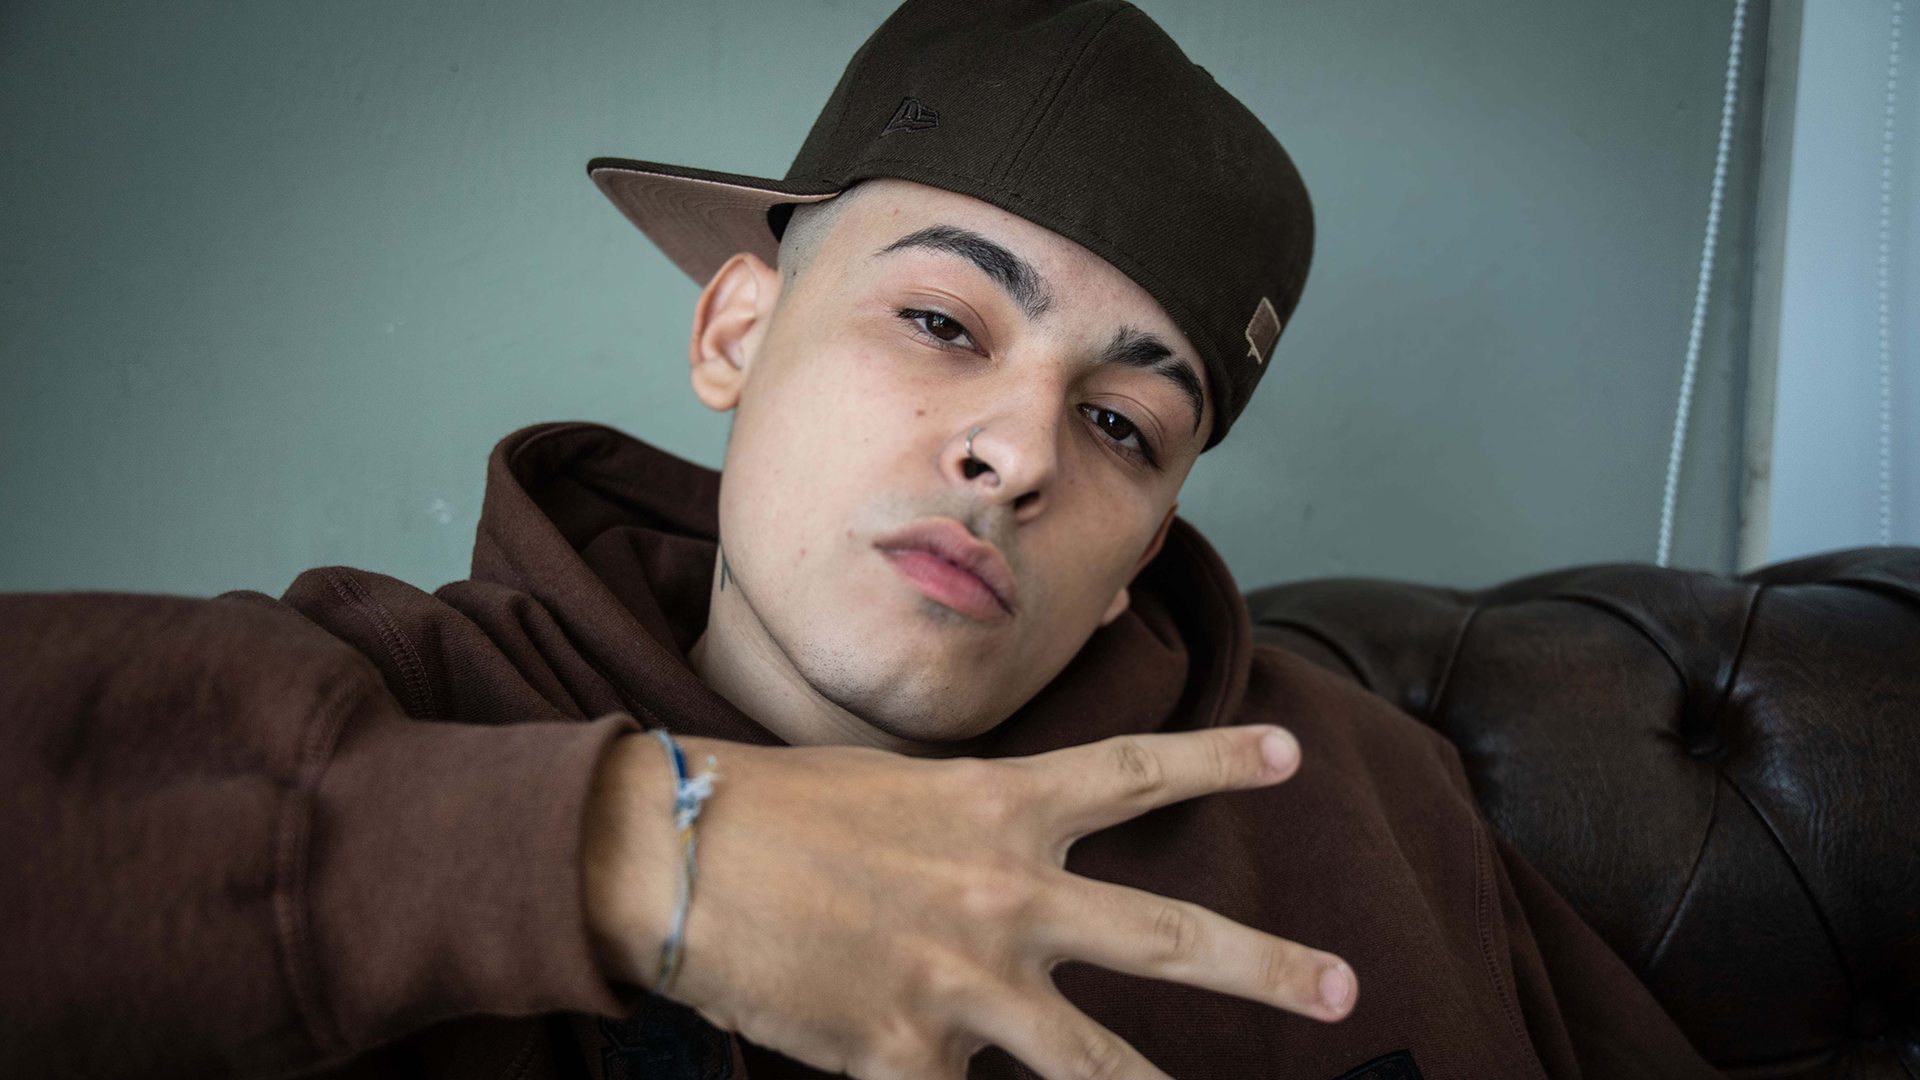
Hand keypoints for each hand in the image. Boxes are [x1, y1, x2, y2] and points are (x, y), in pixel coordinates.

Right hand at [583, 725, 1353, 1079]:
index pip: (1134, 772)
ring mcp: (967, 984)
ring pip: (1099, 1066)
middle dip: (1266, 967)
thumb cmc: (773, 809)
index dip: (1218, 761)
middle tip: (1346, 987)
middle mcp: (1006, 895)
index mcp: (1000, 808)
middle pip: (1166, 936)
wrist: (675, 856)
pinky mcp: (910, 1059)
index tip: (1289, 755)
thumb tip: (1013, 883)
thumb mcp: (892, 791)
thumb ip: (969, 832)